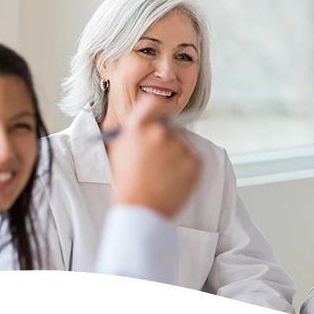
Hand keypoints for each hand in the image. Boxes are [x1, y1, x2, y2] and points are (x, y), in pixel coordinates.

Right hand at [107, 99, 201, 218]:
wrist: (141, 210)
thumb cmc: (126, 184)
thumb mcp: (119, 152)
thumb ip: (132, 133)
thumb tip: (144, 122)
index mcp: (139, 127)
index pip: (153, 103)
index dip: (157, 111)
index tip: (159, 118)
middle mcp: (161, 132)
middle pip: (169, 127)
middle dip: (165, 140)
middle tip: (159, 159)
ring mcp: (180, 146)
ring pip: (181, 145)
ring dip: (175, 156)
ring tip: (162, 176)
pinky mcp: (195, 161)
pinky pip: (193, 159)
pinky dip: (186, 169)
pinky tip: (172, 181)